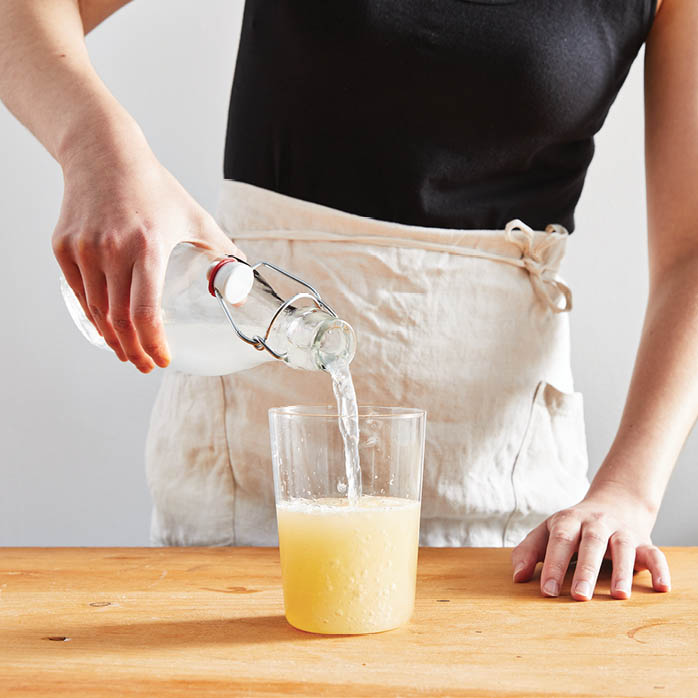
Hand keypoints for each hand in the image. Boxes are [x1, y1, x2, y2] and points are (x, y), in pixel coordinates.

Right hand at [52, 123, 241, 372]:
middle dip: (134, 351)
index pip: (145, 312)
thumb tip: (244, 279)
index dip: (153, 343)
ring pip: (96, 311)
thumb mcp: (193, 215)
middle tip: (146, 365)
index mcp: (146, 246)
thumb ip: (221, 248)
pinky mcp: (64, 247)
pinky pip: (79, 293)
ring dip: (112, 339)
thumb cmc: (154, 186)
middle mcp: (111, 250)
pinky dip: (93, 316)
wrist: (103, 153)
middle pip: (119, 321)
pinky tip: (107, 327)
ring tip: (128, 351)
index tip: (163, 360)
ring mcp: (83, 249)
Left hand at [511, 482, 670, 599]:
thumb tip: (517, 577)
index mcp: (568, 520)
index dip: (553, 565)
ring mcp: (621, 531)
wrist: (613, 503)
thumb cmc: (571, 527)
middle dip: (585, 570)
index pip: (560, 540)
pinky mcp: (643, 541)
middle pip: (590, 543)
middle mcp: (596, 523)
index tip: (548, 591)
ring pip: (622, 548)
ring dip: (621, 571)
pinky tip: (660, 588)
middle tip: (579, 597)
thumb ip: (528, 552)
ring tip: (619, 596)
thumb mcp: (546, 532)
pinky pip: (654, 553)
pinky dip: (659, 569)